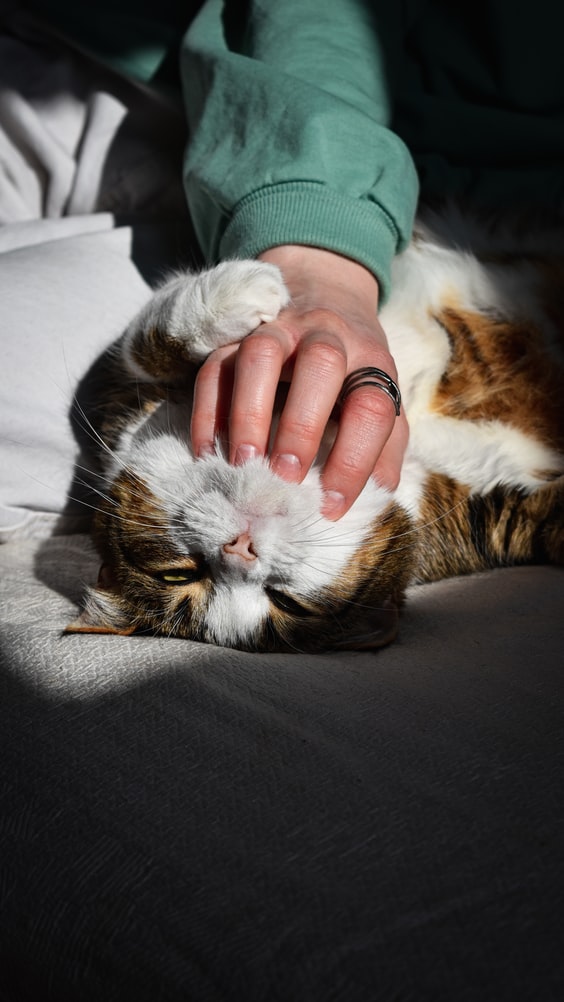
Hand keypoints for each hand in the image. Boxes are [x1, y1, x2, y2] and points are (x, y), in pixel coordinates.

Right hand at [190, 245, 408, 518]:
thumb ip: (384, 449)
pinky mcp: (234, 336)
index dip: (355, 460)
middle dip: (302, 424)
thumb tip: (375, 500)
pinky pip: (215, 367)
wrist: (322, 293)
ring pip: (260, 354)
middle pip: (320, 363)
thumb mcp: (382, 401)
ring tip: (242, 463)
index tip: (331, 507)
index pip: (372, 407)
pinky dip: (208, 412)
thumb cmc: (353, 371)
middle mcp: (328, 336)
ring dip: (249, 411)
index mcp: (371, 360)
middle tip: (286, 476)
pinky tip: (208, 452)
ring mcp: (278, 331)